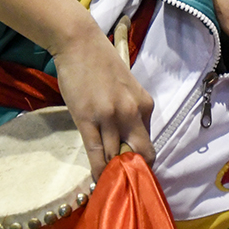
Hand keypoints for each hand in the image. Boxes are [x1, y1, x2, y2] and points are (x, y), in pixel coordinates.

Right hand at [52, 29, 154, 180]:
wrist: (79, 43)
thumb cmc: (101, 62)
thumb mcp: (127, 87)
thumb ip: (132, 111)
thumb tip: (128, 138)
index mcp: (145, 104)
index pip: (149, 142)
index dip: (142, 160)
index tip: (135, 172)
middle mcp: (131, 112)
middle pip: (140, 154)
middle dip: (134, 172)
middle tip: (126, 184)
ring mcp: (110, 117)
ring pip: (116, 157)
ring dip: (113, 173)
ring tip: (109, 185)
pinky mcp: (87, 119)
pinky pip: (97, 153)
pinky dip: (98, 170)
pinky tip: (97, 180)